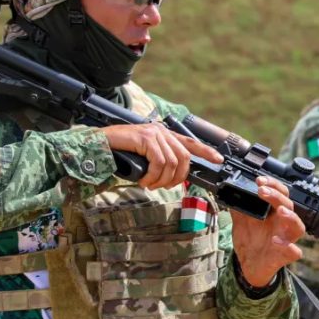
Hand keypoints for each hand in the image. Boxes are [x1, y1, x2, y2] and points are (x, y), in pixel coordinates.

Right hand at [102, 123, 222, 189]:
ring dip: (162, 180)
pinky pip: (158, 162)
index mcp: (164, 135)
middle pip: (184, 157)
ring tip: (150, 185)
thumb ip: (159, 162)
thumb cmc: (120, 153)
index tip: (219, 160)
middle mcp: (162, 131)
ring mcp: (154, 133)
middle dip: (178, 177)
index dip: (206, 151)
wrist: (99, 144)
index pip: (191, 142)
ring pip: (172, 163)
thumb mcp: (145, 158)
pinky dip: (153, 176)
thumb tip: (173, 177)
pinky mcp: (145, 138)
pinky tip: (144, 181)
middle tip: (163, 187)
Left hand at [231, 177, 305, 288]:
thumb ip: (238, 207)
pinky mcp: (286, 255)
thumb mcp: (240, 221)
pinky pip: (294, 251)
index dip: (273, 184)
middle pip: (289, 205)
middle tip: (262, 191)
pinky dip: (288, 246)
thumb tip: (230, 191)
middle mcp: (283, 224)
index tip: (259, 181)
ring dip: (291, 217)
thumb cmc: (250, 241)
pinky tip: (276, 241)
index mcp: (274, 213)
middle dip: (276, 196)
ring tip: (280, 211)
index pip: (280, 193)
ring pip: (298, 226)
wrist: (249, 264)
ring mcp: (286, 239)